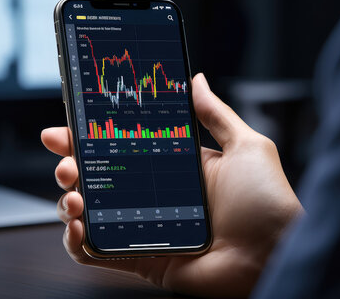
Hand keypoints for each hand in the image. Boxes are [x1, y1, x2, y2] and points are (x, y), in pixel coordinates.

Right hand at [41, 73, 302, 297]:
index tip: (67, 125)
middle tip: (65, 161)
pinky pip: (98, 253)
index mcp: (173, 167)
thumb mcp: (245, 146)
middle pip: (98, 178)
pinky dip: (77, 243)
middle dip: (71, 167)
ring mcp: (144, 228)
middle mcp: (153, 196)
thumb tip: (197, 79)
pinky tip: (77, 227)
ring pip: (91, 214)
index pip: (121, 146)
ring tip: (74, 195)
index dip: (90, 137)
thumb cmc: (267, 200)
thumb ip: (215, 114)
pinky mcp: (142, 259)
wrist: (275, 254)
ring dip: (70, 202)